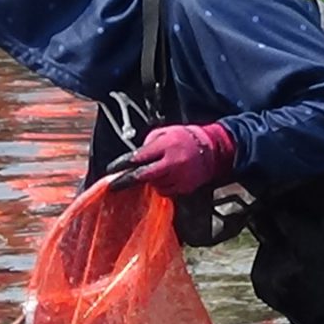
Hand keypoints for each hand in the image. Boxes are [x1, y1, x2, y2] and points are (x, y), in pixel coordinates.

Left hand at [107, 123, 235, 195]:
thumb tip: (135, 158)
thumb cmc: (184, 138)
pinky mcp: (185, 186)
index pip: (139, 157)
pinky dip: (163, 186)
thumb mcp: (165, 132)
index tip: (112, 170)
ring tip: (155, 172)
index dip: (123, 164)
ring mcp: (179, 176)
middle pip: (144, 175)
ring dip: (149, 181)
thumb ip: (149, 143)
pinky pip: (167, 191)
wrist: (211, 148)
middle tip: (115, 185)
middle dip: (127, 181)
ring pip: (155, 185)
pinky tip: (166, 177)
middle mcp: (172, 162)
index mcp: (166, 146)